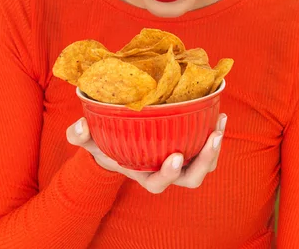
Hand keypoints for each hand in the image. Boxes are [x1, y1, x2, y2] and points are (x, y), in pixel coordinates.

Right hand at [66, 112, 226, 193]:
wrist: (118, 135)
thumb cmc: (105, 140)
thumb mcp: (90, 138)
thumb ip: (80, 135)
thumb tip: (79, 126)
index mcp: (143, 174)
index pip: (158, 183)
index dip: (168, 175)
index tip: (176, 157)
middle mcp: (165, 171)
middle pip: (190, 178)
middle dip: (204, 161)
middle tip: (212, 138)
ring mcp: (180, 161)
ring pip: (204, 165)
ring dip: (215, 147)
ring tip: (219, 124)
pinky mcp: (190, 146)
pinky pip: (207, 147)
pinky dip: (215, 132)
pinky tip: (218, 114)